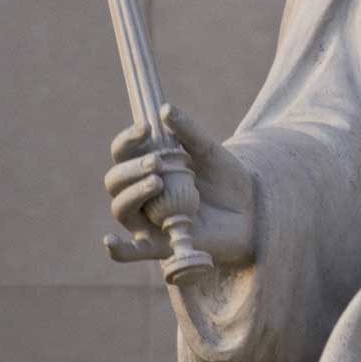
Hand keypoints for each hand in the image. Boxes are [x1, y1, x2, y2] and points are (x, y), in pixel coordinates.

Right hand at [102, 104, 255, 267]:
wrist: (251, 212)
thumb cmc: (225, 180)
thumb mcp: (211, 152)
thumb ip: (189, 132)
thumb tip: (165, 109)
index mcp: (148, 167)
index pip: (123, 152)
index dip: (127, 139)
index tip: (145, 127)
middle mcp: (141, 194)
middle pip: (115, 180)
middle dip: (131, 169)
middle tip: (157, 162)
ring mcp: (149, 220)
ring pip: (121, 208)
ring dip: (133, 193)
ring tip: (158, 182)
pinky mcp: (161, 245)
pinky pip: (132, 252)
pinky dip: (118, 250)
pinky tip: (109, 242)